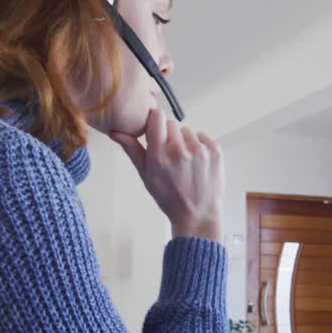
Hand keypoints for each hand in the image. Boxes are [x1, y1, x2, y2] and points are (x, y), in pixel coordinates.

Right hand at [111, 108, 223, 241]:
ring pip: (187, 131)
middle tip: (170, 155)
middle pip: (171, 123)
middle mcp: (179, 151)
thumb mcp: (146, 176)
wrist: (197, 215)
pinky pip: (203, 137)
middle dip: (169, 135)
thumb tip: (116, 132)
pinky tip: (196, 163)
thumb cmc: (169, 198)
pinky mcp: (215, 151)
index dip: (155, 121)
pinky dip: (199, 146)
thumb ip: (132, 150)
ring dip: (185, 141)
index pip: (157, 117)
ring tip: (185, 162)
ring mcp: (199, 150)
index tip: (155, 130)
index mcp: (159, 156)